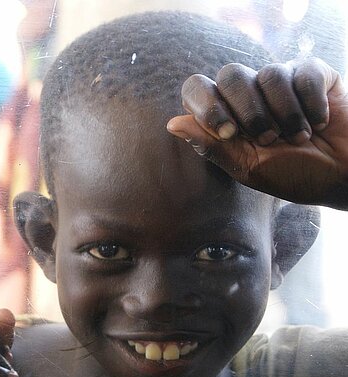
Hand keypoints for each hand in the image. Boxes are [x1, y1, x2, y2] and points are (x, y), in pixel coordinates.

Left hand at [167, 58, 347, 209]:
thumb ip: (213, 146)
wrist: (343, 177)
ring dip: (285, 113)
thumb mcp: (248, 168)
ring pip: (269, 73)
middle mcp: (249, 93)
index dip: (207, 105)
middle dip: (249, 111)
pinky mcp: (313, 73)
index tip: (228, 132)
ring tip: (298, 137)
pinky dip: (311, 104)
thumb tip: (172, 124)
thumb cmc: (295, 175)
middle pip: (231, 74)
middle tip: (268, 139)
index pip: (197, 89)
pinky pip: (303, 72)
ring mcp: (281, 80)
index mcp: (226, 114)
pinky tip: (319, 123)